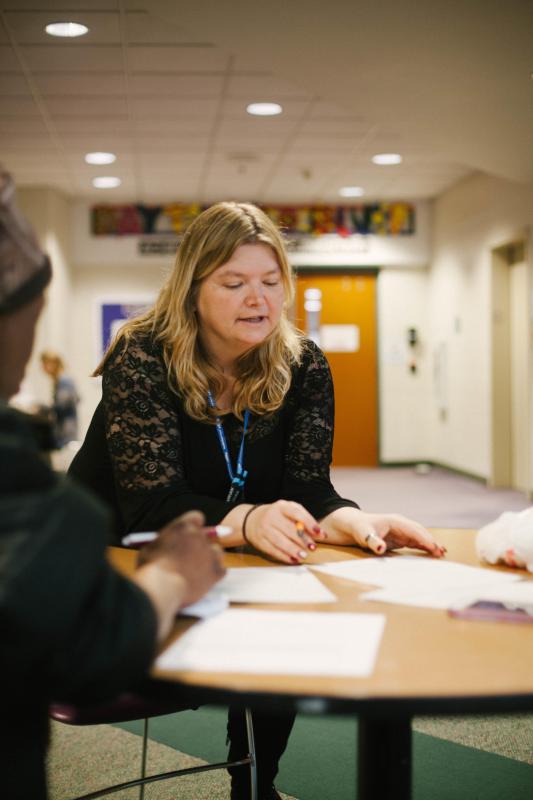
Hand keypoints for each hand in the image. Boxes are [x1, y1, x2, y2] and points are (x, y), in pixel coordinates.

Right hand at [137, 511, 225, 606]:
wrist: (162, 588)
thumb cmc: (151, 569)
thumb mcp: (150, 548)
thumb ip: (162, 543)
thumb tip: (165, 545)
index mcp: (184, 526)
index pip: (196, 518)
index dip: (192, 527)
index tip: (187, 535)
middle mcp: (200, 536)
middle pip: (206, 536)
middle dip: (199, 545)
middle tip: (191, 555)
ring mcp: (210, 553)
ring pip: (217, 551)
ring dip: (210, 558)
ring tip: (197, 569)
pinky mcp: (216, 571)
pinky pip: (221, 570)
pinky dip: (214, 575)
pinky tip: (203, 581)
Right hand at [243, 500, 320, 563]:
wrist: (252, 520)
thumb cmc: (278, 516)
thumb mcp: (290, 511)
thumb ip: (306, 520)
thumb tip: (322, 534)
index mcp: (281, 507)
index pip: (296, 513)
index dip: (309, 523)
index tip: (318, 533)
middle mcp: (271, 517)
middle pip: (288, 529)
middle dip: (302, 540)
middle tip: (313, 547)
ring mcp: (264, 529)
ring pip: (280, 541)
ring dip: (293, 550)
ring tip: (304, 555)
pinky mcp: (260, 541)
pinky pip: (273, 550)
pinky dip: (284, 556)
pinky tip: (293, 559)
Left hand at [318, 507, 445, 557]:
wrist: (347, 524)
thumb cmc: (356, 526)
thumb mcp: (362, 533)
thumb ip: (371, 540)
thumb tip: (380, 549)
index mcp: (395, 521)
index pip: (414, 530)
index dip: (425, 539)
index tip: (434, 548)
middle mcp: (400, 525)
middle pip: (420, 533)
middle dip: (431, 541)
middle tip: (442, 552)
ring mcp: (400, 532)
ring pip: (419, 538)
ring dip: (429, 545)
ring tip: (442, 553)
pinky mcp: (398, 539)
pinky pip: (414, 543)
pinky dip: (423, 547)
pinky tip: (431, 553)